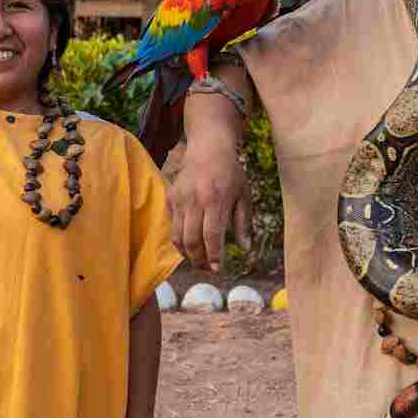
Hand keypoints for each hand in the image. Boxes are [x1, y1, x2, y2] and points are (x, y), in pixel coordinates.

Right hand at [168, 138, 250, 271]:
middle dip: (199, 260)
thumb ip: (243, 223)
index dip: (214, 256)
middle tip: (207, 268)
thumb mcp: (244, 196)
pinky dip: (179, 238)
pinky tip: (189, 241)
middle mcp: (195, 201)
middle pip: (192, 241)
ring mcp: (180, 199)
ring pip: (178, 236)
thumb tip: (246, 248)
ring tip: (197, 259)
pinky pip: (172, 225)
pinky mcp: (171, 197)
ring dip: (186, 253)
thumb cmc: (231, 173)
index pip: (212, 236)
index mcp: (216, 200)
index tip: (217, 269)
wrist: (209, 148)